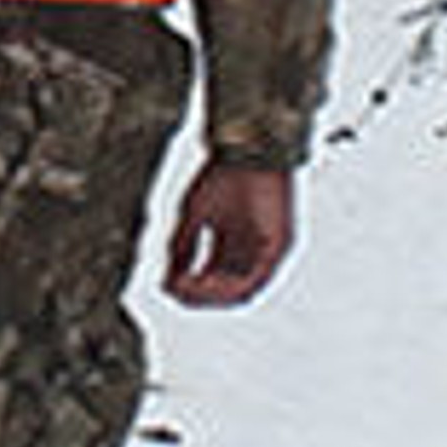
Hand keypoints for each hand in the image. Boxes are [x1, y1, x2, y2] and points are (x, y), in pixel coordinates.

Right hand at [163, 160, 293, 308]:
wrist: (249, 150)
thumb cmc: (225, 173)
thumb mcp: (193, 215)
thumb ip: (182, 249)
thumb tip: (168, 279)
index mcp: (235, 241)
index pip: (215, 278)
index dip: (191, 288)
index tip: (167, 287)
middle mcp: (254, 249)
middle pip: (227, 288)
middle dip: (199, 296)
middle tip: (175, 293)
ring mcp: (269, 250)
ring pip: (242, 290)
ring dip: (212, 297)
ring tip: (187, 292)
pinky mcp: (279, 247)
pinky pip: (255, 280)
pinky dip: (229, 288)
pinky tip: (205, 284)